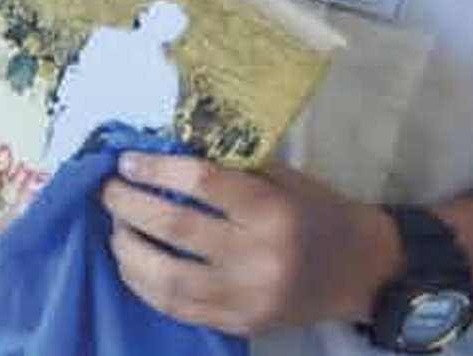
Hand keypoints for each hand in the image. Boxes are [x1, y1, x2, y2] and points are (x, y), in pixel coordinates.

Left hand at [102, 155, 401, 335]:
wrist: (364, 270)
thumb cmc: (316, 210)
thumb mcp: (282, 177)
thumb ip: (227, 166)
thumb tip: (157, 149)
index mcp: (272, 210)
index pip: (200, 182)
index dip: (154, 168)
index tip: (125, 161)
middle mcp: (259, 256)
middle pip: (174, 226)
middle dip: (128, 205)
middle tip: (108, 190)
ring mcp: (249, 297)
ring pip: (166, 277)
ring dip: (126, 248)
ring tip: (116, 227)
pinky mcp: (241, 323)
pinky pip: (176, 307)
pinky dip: (143, 283)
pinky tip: (132, 262)